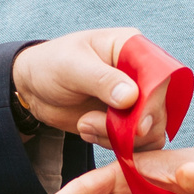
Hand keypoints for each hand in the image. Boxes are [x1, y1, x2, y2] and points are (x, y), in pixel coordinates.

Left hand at [11, 29, 158, 143]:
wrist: (33, 87)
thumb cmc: (51, 65)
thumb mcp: (71, 67)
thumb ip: (101, 80)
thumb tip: (131, 96)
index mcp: (132, 49)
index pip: (160, 76)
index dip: (154, 103)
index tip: (138, 125)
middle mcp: (141, 75)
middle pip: (160, 109)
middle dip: (132, 127)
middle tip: (91, 124)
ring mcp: (136, 100)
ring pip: (151, 131)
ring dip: (119, 137)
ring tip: (85, 125)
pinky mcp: (126, 122)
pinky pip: (136, 143)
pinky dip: (114, 145)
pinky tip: (87, 132)